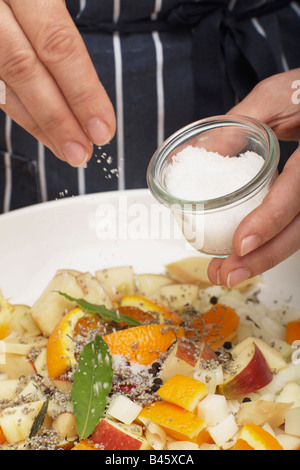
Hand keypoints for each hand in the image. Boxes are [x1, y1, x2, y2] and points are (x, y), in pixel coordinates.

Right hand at [0, 0, 115, 165]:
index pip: (57, 43)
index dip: (83, 91)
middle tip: (82, 152)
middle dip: (57, 118)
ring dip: (35, 122)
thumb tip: (81, 71)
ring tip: (64, 148)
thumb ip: (54, 14)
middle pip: (24, 70)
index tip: (102, 127)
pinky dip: (14, 106)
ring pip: (1, 82)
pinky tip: (35, 124)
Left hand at [207, 69, 299, 286]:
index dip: (270, 220)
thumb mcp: (274, 97)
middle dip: (263, 258)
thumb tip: (200, 154)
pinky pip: (295, 224)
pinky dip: (270, 243)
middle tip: (226, 275)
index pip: (297, 191)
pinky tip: (247, 254)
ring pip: (299, 233)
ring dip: (264, 259)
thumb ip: (239, 124)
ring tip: (228, 273)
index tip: (239, 245)